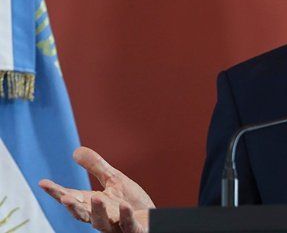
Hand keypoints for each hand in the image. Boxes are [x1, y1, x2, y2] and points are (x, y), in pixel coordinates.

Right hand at [39, 146, 153, 232]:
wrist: (154, 219)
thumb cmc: (131, 201)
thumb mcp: (114, 181)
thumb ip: (96, 168)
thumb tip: (76, 151)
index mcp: (94, 204)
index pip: (73, 198)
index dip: (57, 192)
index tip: (42, 182)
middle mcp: (101, 217)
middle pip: (83, 214)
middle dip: (73, 207)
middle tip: (64, 198)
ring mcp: (116, 225)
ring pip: (102, 223)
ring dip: (98, 212)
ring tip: (95, 199)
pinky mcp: (134, 229)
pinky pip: (128, 225)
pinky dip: (125, 216)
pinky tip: (124, 206)